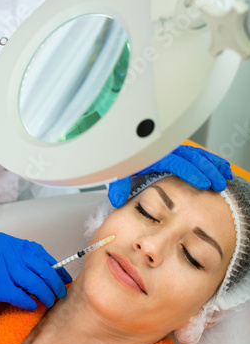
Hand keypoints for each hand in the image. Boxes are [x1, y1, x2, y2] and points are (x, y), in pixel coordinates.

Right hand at [0, 233, 71, 310]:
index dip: (57, 268)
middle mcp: (13, 254)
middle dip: (55, 283)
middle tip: (61, 292)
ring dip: (46, 294)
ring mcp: (6, 270)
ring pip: (36, 283)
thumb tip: (38, 268)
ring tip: (50, 301)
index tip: (64, 277)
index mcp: (14, 244)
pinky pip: (20, 296)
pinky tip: (32, 306)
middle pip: (43, 270)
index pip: (43, 256)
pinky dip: (29, 302)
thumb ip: (18, 254)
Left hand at [108, 145, 231, 207]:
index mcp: (155, 155)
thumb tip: (117, 200)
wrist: (124, 142)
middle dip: (208, 170)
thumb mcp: (121, 172)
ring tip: (225, 177)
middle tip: (219, 185)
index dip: (191, 172)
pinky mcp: (181, 149)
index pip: (176, 162)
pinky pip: (199, 152)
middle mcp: (168, 150)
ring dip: (214, 164)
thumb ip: (120, 185)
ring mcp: (175, 148)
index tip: (203, 184)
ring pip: (199, 153)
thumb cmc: (125, 159)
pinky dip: (213, 159)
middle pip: (192, 157)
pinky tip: (224, 168)